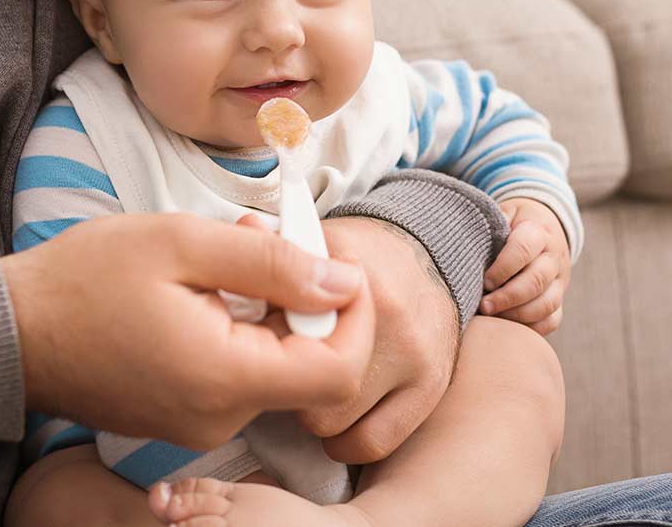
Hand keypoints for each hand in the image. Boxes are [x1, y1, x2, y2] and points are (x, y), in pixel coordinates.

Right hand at [0, 213, 374, 449]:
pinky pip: (236, 371)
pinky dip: (239, 324)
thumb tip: (343, 281)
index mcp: (225, 378)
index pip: (338, 372)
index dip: (355, 318)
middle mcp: (220, 416)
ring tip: (228, 244)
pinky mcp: (182, 413)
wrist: (11, 332)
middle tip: (267, 233)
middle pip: (307, 365)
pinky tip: (207, 280)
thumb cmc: (84, 280)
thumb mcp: (181, 243)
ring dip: (268, 303)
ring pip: (271, 363)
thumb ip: (270, 262)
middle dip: (304, 295)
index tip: (338, 264)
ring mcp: (199, 421)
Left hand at [284, 216, 459, 464]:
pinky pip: (371, 443)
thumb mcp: (315, 237)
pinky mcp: (429, 389)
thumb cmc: (358, 254)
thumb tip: (243, 228)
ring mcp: (411, 356)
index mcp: (349, 271)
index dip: (262, 337)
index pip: (285, 326)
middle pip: (305, 378)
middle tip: (282, 361)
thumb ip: (272, 242)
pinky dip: (345, 439)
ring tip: (308, 383)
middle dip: (285, 374)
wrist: (426, 252)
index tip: (260, 336)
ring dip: (311, 409)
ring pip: (332, 419)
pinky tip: (335, 414)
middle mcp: (385, 315)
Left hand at [480, 198, 570, 334]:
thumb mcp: (500, 214)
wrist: (543, 226)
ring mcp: (559, 280)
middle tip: (483, 306)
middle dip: (508, 297)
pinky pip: (552, 320)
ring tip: (492, 318)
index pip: (523, 249)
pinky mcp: (559, 298)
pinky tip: (506, 327)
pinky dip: (530, 328)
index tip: (485, 281)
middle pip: (536, 281)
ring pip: (547, 304)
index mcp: (537, 231)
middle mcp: (553, 257)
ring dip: (518, 315)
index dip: (503, 268)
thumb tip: (462, 247)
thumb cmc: (510, 222)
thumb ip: (487, 227)